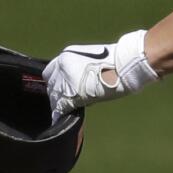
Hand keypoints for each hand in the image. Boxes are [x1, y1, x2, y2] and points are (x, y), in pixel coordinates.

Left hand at [43, 29, 159, 123]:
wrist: (122, 64)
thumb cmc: (113, 61)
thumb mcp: (90, 59)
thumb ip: (78, 69)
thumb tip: (77, 82)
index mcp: (66, 56)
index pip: (49, 72)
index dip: (55, 81)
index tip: (61, 87)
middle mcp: (61, 67)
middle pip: (51, 86)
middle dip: (57, 93)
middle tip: (67, 99)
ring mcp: (64, 82)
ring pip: (54, 98)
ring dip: (60, 103)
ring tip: (68, 108)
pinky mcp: (70, 95)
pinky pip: (60, 108)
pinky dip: (60, 113)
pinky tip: (63, 117)